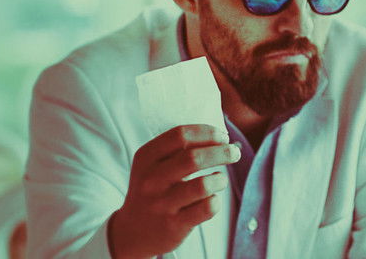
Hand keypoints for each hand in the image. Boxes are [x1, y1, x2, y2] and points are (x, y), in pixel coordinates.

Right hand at [109, 124, 240, 258]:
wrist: (132, 232)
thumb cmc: (152, 191)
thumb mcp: (152, 165)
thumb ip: (177, 149)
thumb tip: (218, 136)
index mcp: (146, 158)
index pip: (180, 136)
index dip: (206, 133)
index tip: (222, 136)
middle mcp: (151, 180)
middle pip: (194, 158)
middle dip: (221, 152)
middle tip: (234, 152)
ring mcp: (162, 204)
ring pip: (202, 185)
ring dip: (220, 179)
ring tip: (221, 180)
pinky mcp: (174, 225)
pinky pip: (206, 209)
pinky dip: (216, 201)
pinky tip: (212, 199)